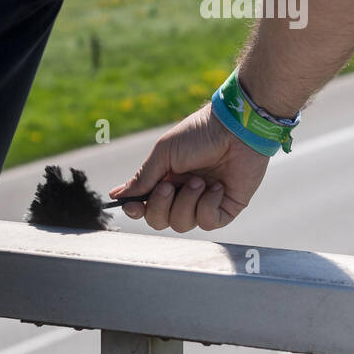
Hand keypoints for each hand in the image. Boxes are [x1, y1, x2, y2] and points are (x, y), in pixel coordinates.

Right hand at [110, 103, 269, 231]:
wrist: (236, 129)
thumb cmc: (199, 133)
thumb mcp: (165, 153)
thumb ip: (143, 177)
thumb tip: (117, 194)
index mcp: (167, 178)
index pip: (146, 206)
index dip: (137, 209)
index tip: (132, 206)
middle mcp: (183, 193)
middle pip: (160, 220)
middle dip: (161, 206)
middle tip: (170, 186)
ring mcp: (204, 202)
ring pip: (182, 224)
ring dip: (187, 202)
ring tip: (200, 181)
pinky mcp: (225, 208)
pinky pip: (207, 223)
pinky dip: (208, 206)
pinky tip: (217, 188)